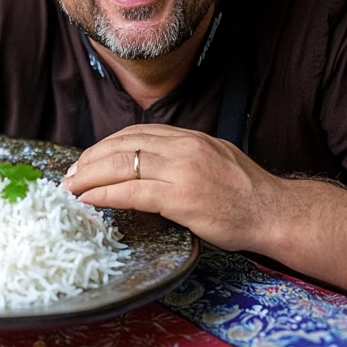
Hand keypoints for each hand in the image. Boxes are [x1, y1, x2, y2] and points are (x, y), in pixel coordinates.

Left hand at [62, 124, 283, 251]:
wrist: (276, 212)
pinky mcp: (180, 198)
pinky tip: (88, 200)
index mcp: (189, 137)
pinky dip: (104, 195)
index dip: (105, 145)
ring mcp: (181, 171)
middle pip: (122, 145)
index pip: (135, 133)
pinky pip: (132, 192)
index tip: (87, 159)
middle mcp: (183, 147)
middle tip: (70, 175)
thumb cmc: (247, 193)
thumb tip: (152, 162)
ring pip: (122, 165)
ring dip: (89, 176)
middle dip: (89, 159)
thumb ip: (184, 155)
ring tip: (71, 188)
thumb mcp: (214, 158)